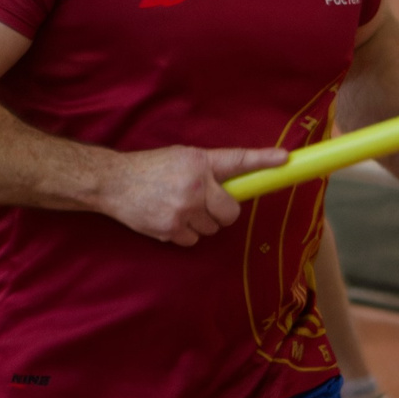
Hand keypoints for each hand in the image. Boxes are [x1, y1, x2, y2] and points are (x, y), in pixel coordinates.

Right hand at [98, 144, 294, 245]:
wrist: (113, 182)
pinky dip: (185, 233)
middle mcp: (194, 185)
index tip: (285, 159)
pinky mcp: (170, 229)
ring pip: (212, 228)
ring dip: (202, 223)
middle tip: (205, 203)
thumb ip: (208, 169)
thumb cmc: (150, 168)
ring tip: (179, 208)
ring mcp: (183, 210)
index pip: (237, 161)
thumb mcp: (182, 157)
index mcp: (199, 162)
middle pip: (230, 212)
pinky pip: (194, 239)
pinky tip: (169, 218)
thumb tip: (236, 184)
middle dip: (223, 211)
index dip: (263, 159)